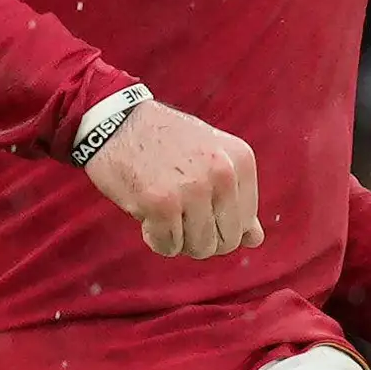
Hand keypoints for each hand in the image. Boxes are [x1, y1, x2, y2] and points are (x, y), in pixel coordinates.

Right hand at [84, 99, 263, 257]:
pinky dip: (155, 238)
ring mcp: (193, 189)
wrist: (114, 121)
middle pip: (226, 242)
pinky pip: (168, 247)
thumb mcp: (211, 158)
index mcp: (241, 160)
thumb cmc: (165, 142)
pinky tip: (146, 212)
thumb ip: (236, 198)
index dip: (218, 224)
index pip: (245, 223)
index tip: (197, 205)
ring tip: (163, 210)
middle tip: (178, 214)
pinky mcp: (161, 204)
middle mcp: (223, 173)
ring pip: (199, 248)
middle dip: (201, 237)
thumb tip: (256, 240)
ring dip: (178, 239)